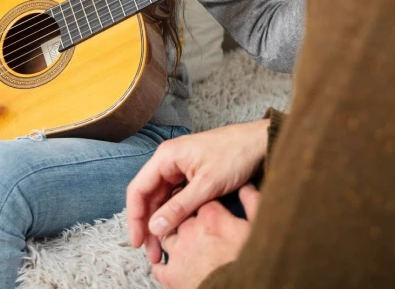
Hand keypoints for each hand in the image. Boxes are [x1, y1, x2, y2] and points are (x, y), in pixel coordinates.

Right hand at [127, 119, 268, 263]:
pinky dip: (174, 214)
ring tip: (163, 248)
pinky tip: (176, 231)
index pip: (138, 190)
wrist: (259, 143)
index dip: (135, 219)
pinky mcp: (191, 175)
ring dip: (161, 222)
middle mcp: (169, 161)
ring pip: (162, 199)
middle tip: (152, 252)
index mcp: (166, 157)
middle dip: (148, 226)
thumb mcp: (207, 185)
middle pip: (148, 197)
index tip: (137, 242)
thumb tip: (155, 227)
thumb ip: (179, 207)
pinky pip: (175, 197)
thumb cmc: (235, 155)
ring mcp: (180, 168)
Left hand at [152, 185, 260, 288]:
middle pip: (181, 216)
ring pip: (167, 237)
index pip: (202, 198)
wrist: (239, 288)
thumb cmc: (249, 261)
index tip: (210, 206)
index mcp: (211, 217)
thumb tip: (246, 186)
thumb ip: (251, 202)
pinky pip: (160, 267)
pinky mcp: (171, 276)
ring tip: (186, 245)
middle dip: (187, 218)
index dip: (206, 201)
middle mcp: (189, 231)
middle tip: (199, 225)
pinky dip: (164, 265)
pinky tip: (173, 265)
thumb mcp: (258, 227)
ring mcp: (178, 253)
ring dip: (174, 239)